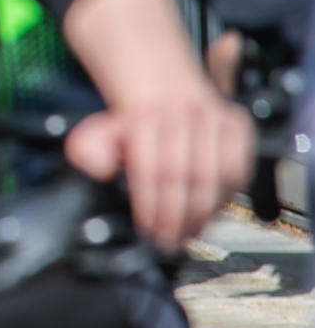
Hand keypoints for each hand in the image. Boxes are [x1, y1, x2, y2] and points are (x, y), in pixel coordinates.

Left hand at [64, 86, 253, 251]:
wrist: (160, 87)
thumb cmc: (133, 122)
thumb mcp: (98, 131)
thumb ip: (88, 150)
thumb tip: (99, 168)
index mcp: (144, 116)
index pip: (152, 169)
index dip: (152, 206)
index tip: (149, 230)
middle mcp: (182, 112)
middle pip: (187, 175)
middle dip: (179, 216)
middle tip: (171, 240)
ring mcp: (213, 117)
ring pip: (218, 175)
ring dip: (205, 212)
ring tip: (191, 233)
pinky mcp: (238, 125)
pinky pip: (240, 168)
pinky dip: (228, 195)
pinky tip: (212, 212)